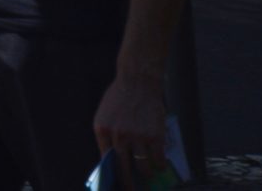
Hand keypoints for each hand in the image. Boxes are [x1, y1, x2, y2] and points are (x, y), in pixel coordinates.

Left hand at [94, 68, 166, 185]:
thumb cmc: (120, 98)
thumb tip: (112, 159)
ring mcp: (137, 137)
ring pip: (142, 167)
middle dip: (128, 184)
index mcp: (102, 130)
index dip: (111, 175)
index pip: (105, 160)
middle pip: (123, 168)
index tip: (115, 185)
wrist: (138, 81)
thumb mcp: (105, 115)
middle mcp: (118, 136)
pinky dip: (160, 166)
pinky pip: (158, 160)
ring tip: (148, 177)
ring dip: (146, 175)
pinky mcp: (155, 137)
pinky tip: (160, 167)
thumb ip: (107, 135)